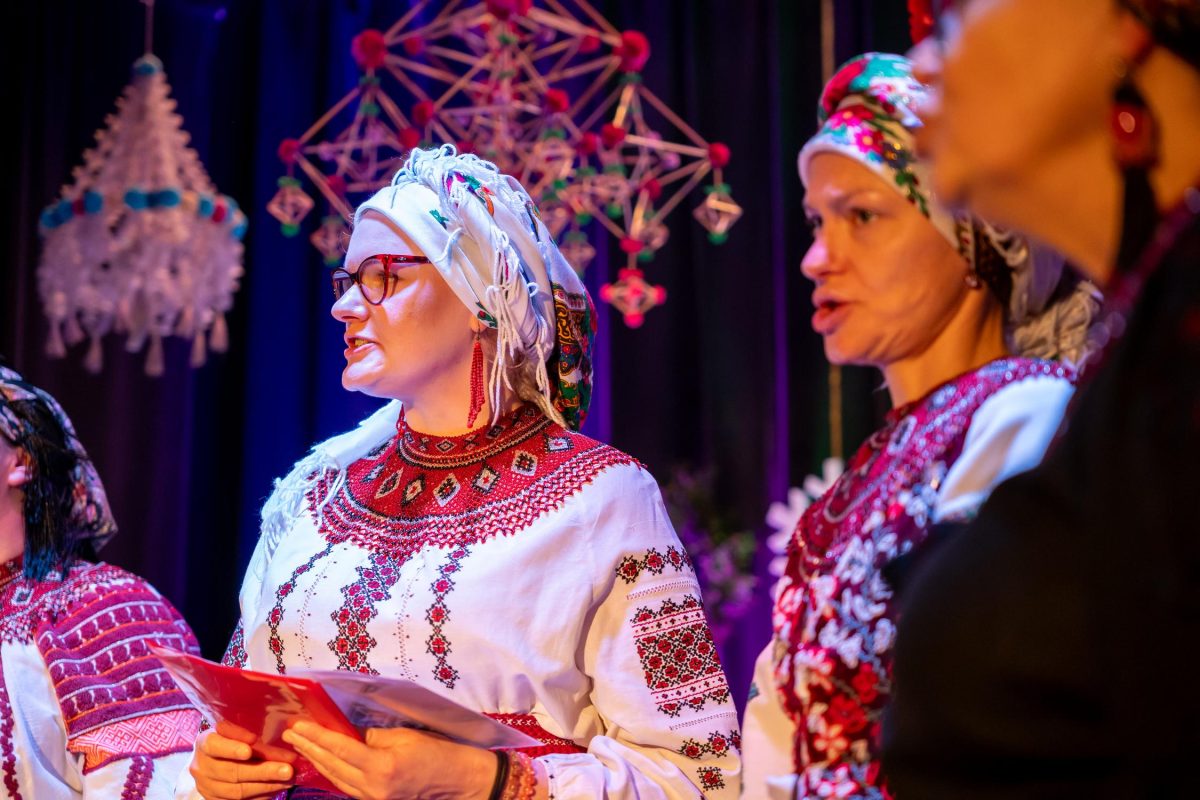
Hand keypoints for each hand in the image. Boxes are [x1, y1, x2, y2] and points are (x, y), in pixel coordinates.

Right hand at [190, 723, 294, 799]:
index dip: (231, 748)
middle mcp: (201, 767)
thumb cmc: (231, 739)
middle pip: (232, 771)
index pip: (214, 745)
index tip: (249, 750)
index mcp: (204, 742)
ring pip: (237, 791)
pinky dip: (261, 796)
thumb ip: (246, 733)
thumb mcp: (235, 730)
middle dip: (263, 771)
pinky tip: (278, 789)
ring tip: (289, 780)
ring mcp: (207, 787)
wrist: (213, 762)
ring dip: (267, 786)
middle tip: (288, 769)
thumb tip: (268, 739)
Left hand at [282, 722, 496, 799]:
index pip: (340, 749)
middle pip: (332, 766)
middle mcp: (372, 788)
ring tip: (301, 745)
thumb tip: (350, 734)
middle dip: (310, 748)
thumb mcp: (406, 737)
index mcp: (381, 767)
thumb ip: (373, 737)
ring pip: (336, 779)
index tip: (298, 725)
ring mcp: (374, 798)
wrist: (459, 781)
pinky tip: (323, 762)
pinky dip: (332, 773)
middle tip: (290, 733)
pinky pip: (347, 786)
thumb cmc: (438, 752)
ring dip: (317, 761)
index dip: (317, 736)